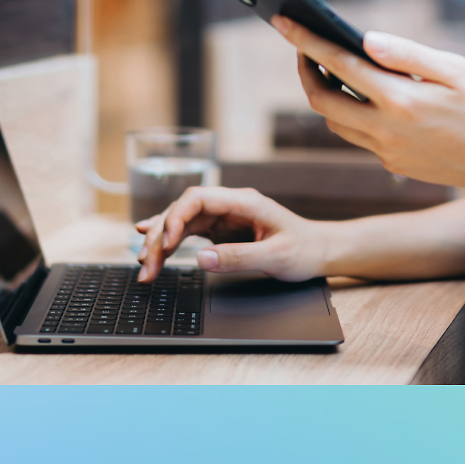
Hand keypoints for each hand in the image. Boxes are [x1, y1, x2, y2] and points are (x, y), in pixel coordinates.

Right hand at [134, 186, 331, 282]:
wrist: (319, 251)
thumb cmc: (304, 250)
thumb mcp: (276, 257)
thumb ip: (238, 258)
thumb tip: (201, 260)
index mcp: (243, 202)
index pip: (198, 198)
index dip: (176, 217)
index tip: (166, 244)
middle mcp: (229, 205)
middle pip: (183, 211)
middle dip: (161, 236)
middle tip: (146, 265)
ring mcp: (223, 217)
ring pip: (181, 222)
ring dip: (161, 242)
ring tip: (145, 265)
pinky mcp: (221, 231)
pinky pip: (188, 232)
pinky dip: (171, 242)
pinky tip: (153, 246)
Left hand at [275, 17, 464, 211]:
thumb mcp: (457, 70)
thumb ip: (408, 54)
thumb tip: (365, 38)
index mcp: (400, 100)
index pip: (338, 65)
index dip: (305, 41)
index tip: (283, 20)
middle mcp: (385, 130)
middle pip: (321, 101)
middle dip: (304, 70)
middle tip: (302, 45)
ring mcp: (387, 152)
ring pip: (335, 122)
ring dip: (325, 95)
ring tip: (328, 66)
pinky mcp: (393, 164)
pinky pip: (358, 136)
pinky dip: (351, 112)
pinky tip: (362, 94)